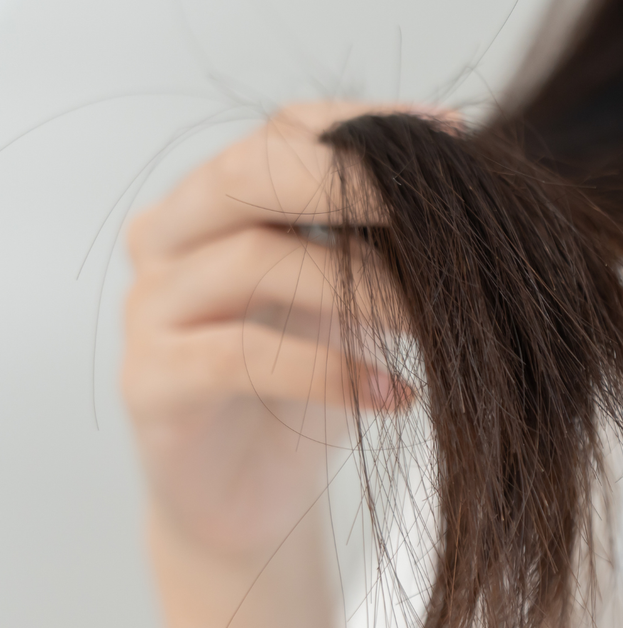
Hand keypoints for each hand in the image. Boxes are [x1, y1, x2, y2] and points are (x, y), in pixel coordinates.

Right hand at [123, 101, 409, 566]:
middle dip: (355, 184)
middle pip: (250, 174)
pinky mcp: (151, 382)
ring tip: (436, 326)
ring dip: (366, 288)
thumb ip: (376, 241)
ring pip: (256, 260)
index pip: (283, 131)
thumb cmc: (306, 389)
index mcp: (214, 203)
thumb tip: (467, 183)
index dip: (366, 124)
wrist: (248, 503)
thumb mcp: (349, 301)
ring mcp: (150, 308)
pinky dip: (331, 371)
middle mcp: (168, 239)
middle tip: (443, 216)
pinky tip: (394, 395)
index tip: (452, 138)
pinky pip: (242, 356)